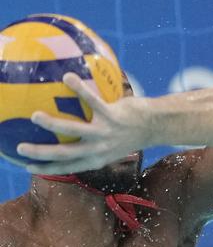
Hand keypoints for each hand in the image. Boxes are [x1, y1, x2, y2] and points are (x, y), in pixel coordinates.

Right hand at [16, 73, 148, 174]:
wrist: (156, 126)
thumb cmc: (131, 133)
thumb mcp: (111, 145)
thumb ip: (92, 143)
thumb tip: (70, 134)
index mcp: (97, 158)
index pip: (69, 167)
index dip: (48, 168)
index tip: (28, 167)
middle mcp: (100, 149)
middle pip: (65, 154)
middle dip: (41, 153)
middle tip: (21, 148)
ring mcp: (106, 133)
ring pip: (74, 130)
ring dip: (53, 124)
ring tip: (35, 116)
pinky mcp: (113, 116)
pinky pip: (93, 101)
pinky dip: (79, 89)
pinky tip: (67, 77)